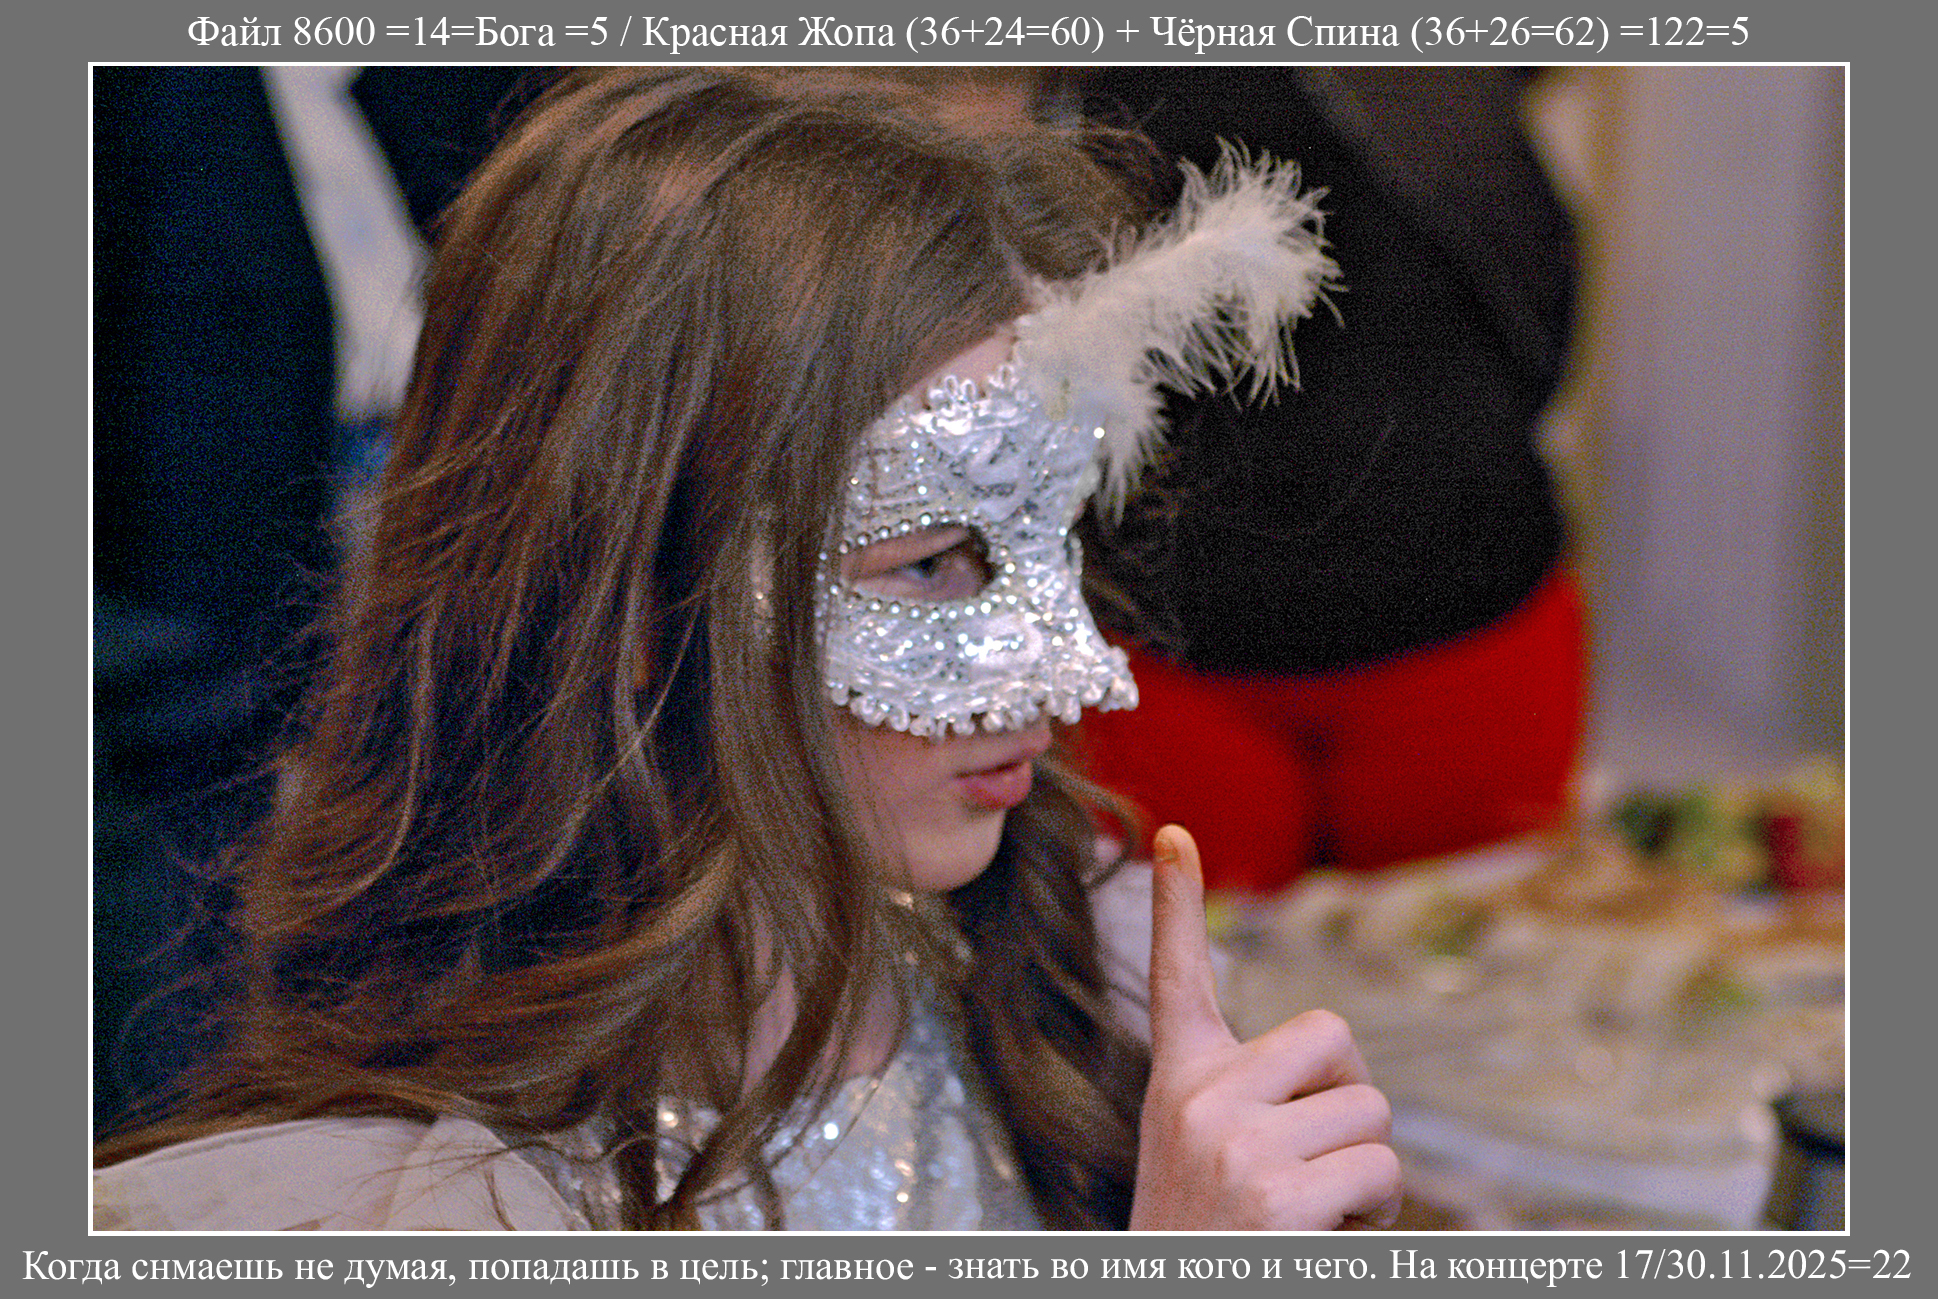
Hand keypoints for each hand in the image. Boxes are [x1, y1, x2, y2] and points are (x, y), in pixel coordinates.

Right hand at [1129, 825, 1401, 1230]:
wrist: (1176, 1298)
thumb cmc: (1212, 1239)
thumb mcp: (1206, 1158)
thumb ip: (1254, 1103)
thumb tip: (1345, 1072)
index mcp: (1179, 1081)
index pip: (1177, 975)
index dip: (1174, 902)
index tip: (1174, 834)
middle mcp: (1199, 1099)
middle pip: (1336, 1041)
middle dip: (1353, 1101)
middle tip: (1321, 1166)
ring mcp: (1235, 1146)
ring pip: (1372, 1115)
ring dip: (1369, 1174)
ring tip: (1315, 1218)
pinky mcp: (1275, 1198)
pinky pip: (1381, 1175)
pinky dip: (1375, 1220)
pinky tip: (1321, 1244)